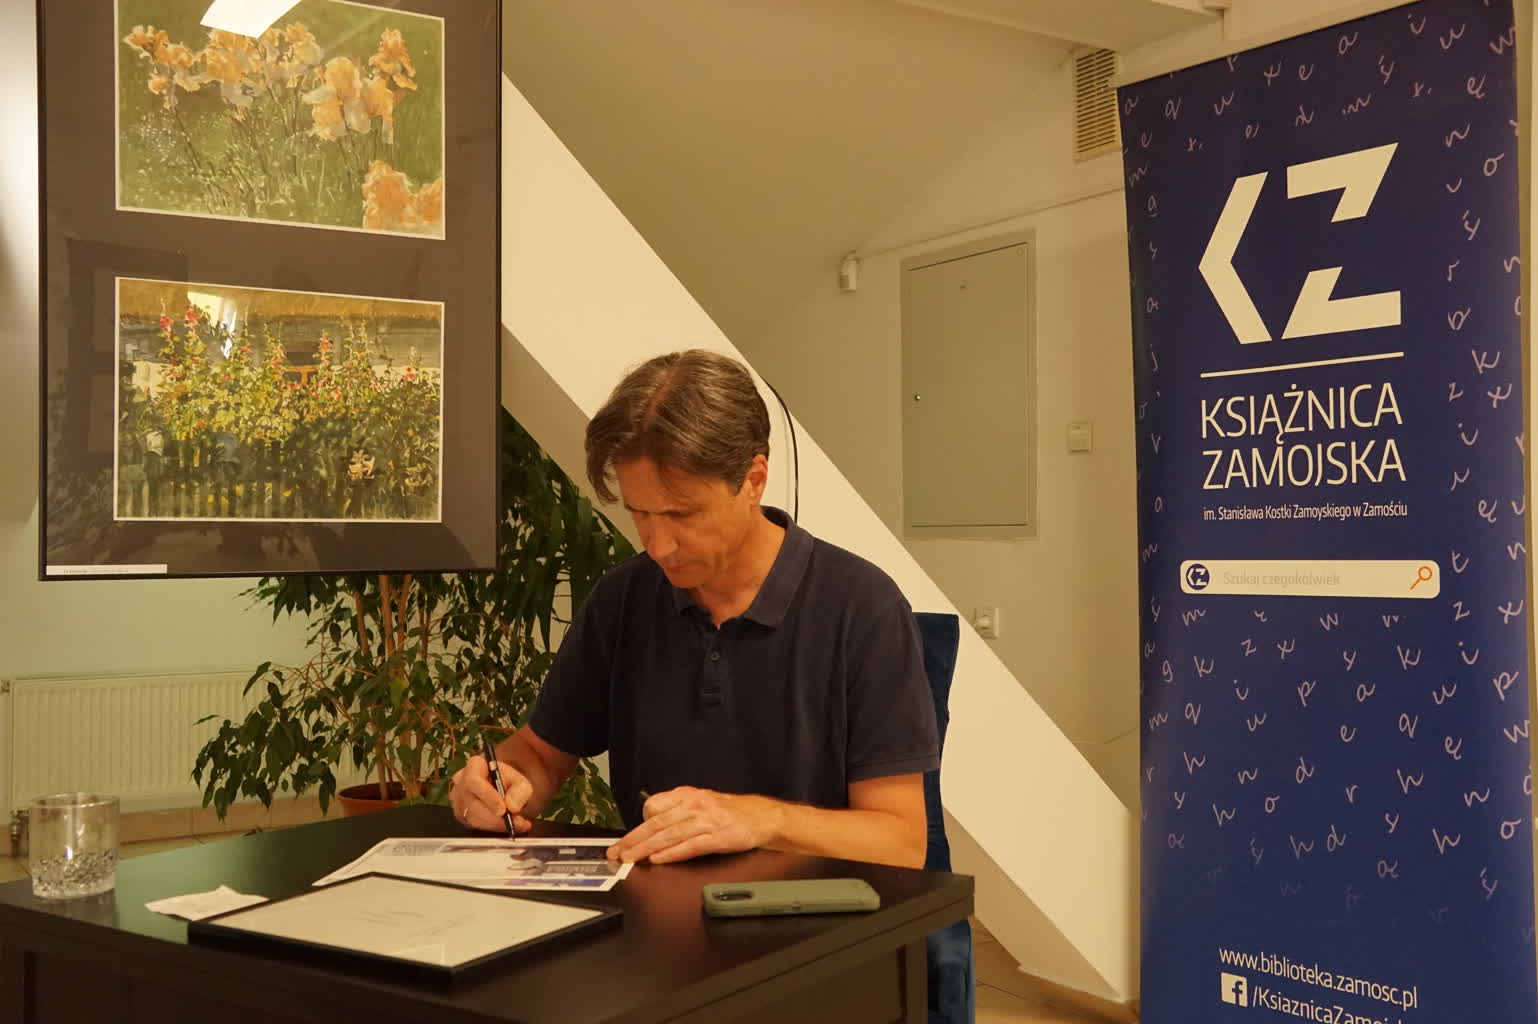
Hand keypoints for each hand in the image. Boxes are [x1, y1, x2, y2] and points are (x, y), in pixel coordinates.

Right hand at [449, 755, 533, 833]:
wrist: (504, 788)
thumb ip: (520, 791)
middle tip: (514, 822)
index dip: (487, 796)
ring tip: (515, 825)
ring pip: (472, 817)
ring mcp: (458, 799)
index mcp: (474, 765)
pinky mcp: (460, 814)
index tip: (503, 809)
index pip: (473, 780)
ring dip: (495, 824)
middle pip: (473, 803)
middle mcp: (461, 781)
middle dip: (495, 817)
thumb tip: (511, 806)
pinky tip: (506, 826)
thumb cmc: (509, 782)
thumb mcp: (521, 781)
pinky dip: (491, 828)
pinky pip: (473, 825)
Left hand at [606, 787, 781, 863]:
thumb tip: (653, 827)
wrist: (764, 817)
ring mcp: (707, 821)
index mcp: (689, 795)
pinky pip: (690, 845)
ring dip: (646, 848)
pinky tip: (659, 860)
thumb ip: (679, 812)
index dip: (639, 823)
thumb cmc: (732, 813)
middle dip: (633, 839)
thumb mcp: (703, 803)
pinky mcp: (719, 836)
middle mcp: (695, 805)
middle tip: (616, 853)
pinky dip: (672, 853)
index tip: (627, 839)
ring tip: (630, 859)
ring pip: (669, 834)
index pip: (655, 806)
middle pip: (657, 822)